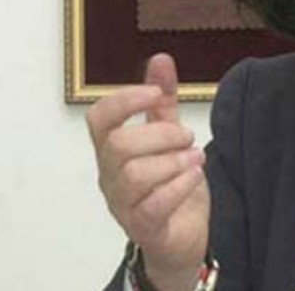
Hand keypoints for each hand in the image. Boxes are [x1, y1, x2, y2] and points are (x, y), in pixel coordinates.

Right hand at [87, 54, 209, 290]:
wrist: (185, 234)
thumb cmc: (171, 183)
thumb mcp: (169, 136)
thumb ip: (163, 101)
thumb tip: (160, 59)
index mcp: (112, 150)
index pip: (98, 118)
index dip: (124, 100)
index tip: (155, 94)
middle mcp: (111, 177)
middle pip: (118, 145)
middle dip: (162, 134)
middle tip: (188, 138)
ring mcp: (124, 204)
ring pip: (135, 175)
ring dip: (173, 160)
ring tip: (196, 158)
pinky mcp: (144, 228)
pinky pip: (153, 206)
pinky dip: (178, 186)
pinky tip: (194, 175)